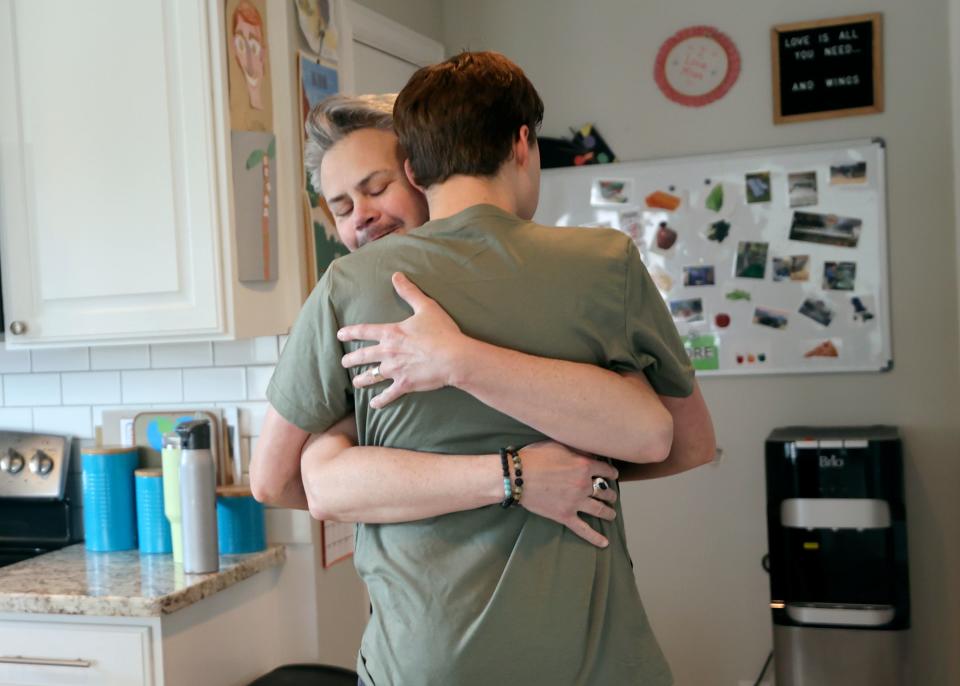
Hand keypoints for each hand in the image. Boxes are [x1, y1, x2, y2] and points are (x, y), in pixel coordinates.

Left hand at [338, 272, 468, 408]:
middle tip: (344, 362)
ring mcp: (395, 370)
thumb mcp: (426, 307)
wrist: (453, 357)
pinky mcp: (404, 385)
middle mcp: (388, 352)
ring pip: (372, 376)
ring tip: (356, 382)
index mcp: (391, 333)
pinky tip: (374, 405)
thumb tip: (397, 276)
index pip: (364, 331)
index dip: (351, 332)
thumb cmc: (441, 331)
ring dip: (362, 380)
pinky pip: (388, 395)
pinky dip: (380, 401)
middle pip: (363, 356)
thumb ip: (409, 292)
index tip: (340, 334)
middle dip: (351, 359)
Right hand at [517, 441, 619, 547]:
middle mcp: (583, 485)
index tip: (613, 476)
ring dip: (608, 512)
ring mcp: (575, 502)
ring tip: (611, 514)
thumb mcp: (558, 445)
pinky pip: (583, 529)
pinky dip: (595, 537)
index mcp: (584, 466)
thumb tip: (589, 453)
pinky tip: (604, 543)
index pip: (606, 471)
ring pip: (599, 509)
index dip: (611, 473)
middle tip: (611, 495)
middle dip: (610, 493)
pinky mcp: (565, 515)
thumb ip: (577, 449)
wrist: (516, 477)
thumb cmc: (534, 457)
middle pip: (605, 491)